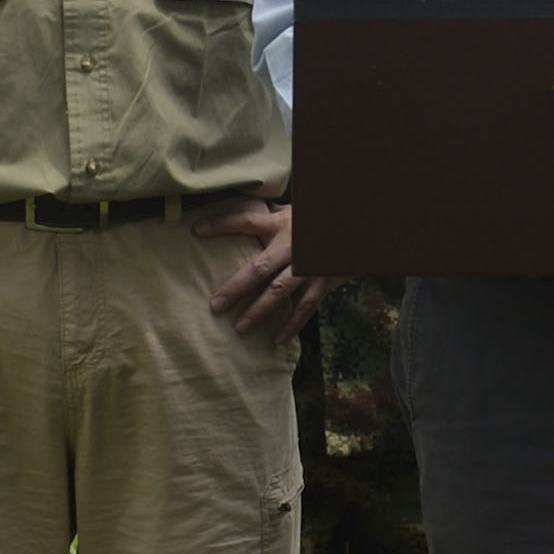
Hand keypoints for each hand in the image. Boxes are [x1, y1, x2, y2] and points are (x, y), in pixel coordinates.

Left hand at [196, 195, 317, 337]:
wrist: (356, 229)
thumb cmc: (316, 221)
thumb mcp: (293, 212)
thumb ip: (270, 218)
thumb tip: (240, 214)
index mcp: (281, 225)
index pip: (246, 221)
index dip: (221, 224)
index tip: (196, 231)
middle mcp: (292, 246)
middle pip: (259, 268)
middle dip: (236, 288)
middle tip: (216, 305)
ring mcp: (307, 267)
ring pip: (279, 292)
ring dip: (259, 311)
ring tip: (240, 328)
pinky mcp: (322, 283)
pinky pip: (305, 308)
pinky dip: (291, 325)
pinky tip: (277, 340)